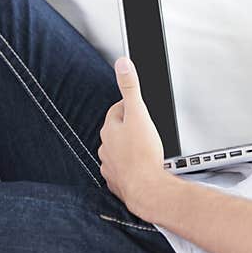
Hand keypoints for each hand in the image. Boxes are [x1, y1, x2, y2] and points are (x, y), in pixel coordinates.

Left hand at [97, 56, 167, 216]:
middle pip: (117, 131)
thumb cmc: (144, 154)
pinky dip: (129, 167)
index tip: (139, 109)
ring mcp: (110, 165)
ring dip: (129, 148)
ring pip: (118, 151)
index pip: (117, 110)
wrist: (146, 189)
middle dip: (129, 128)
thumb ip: (131, 87)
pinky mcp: (117, 181)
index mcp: (110, 129)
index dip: (129, 107)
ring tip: (145, 149)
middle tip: (146, 129)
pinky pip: (121, 170)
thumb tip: (122, 63)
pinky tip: (141, 167)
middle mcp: (105, 147)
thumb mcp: (140, 114)